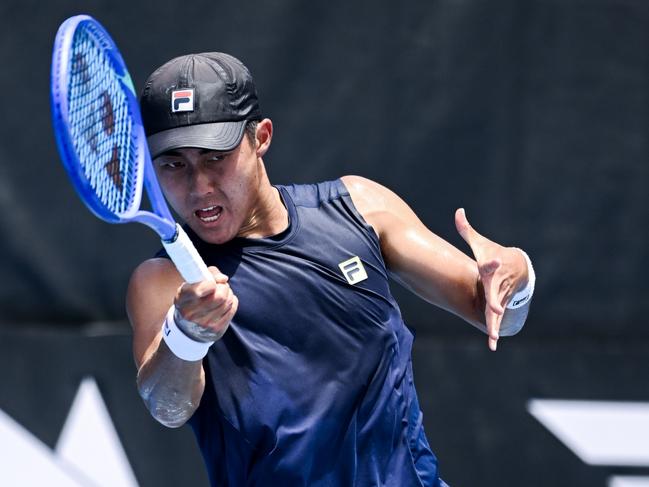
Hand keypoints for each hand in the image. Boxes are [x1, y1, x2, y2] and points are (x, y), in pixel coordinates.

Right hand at [173, 267, 238, 341]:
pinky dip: (232, 303)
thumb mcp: (193, 282)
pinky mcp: (215, 329)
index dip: (211, 284)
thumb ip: (209, 274)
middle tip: (221, 287)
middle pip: (219, 296)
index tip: (212, 283)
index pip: (199, 290)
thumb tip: (224, 279)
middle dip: (224, 288)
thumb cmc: (193, 297)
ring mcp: (204, 324)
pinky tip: (225, 302)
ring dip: (229, 295)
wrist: (188, 325)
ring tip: (223, 294)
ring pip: (227, 302)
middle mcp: (191, 313)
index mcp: (182, 298)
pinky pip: (232, 309)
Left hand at [455, 208, 527, 350]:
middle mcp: (497, 284)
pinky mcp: (499, 306)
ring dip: (495, 324)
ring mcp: (500, 297)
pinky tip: (491, 345)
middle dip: (496, 301)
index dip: (491, 263)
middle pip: (496, 294)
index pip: (491, 265)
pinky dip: (494, 330)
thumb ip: (466, 230)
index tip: (492, 262)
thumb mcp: (481, 244)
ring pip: (497, 311)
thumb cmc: (493, 255)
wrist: (518, 267)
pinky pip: (496, 320)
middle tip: (495, 309)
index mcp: (491, 268)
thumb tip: (458, 211)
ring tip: (493, 336)